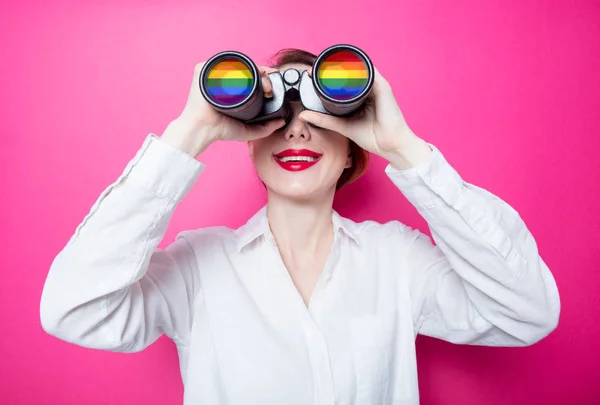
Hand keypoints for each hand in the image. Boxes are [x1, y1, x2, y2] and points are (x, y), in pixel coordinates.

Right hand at [161, 63, 285, 157]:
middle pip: (247, 70)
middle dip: (262, 75)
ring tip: (263, 80)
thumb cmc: (221, 130)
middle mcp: (223, 81)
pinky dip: (236, 61)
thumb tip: (281, 121)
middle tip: (269, 88)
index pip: (251, 80)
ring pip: (238, 64)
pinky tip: (247, 69)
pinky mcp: (204, 69)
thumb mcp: (248, 130)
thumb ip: (265, 128)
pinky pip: (222, 60)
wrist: (204, 127)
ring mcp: (214, 74)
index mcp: (233, 92)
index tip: (271, 90)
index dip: (264, 81)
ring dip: (253, 68)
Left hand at [298, 67, 431, 167]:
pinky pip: (369, 71)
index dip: (327, 76)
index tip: (310, 75)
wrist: (390, 144)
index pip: (343, 81)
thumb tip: (302, 114)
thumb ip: (323, 119)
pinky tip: (345, 64)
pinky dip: (357, 66)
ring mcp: (376, 86)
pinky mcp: (382, 86)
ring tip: (323, 65)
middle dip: (331, 68)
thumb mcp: (342, 126)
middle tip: (313, 69)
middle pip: (349, 72)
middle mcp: (367, 89)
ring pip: (357, 68)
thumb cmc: (372, 136)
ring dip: (342, 64)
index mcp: (359, 97)